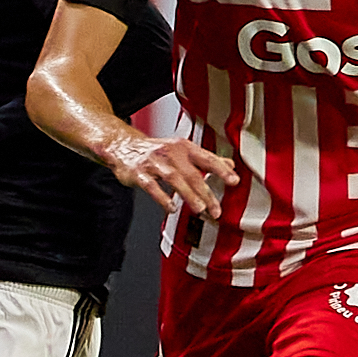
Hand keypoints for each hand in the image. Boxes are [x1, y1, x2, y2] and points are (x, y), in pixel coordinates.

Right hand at [101, 133, 238, 217]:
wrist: (123, 146)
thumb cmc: (156, 152)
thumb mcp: (182, 151)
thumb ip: (206, 159)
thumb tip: (230, 165)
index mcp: (184, 148)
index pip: (206, 158)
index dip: (221, 170)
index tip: (234, 181)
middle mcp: (170, 153)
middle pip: (192, 173)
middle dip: (205, 192)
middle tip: (216, 209)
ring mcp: (154, 163)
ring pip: (174, 179)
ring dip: (188, 194)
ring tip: (199, 209)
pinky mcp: (139, 173)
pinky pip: (152, 186)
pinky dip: (162, 197)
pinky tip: (171, 208)